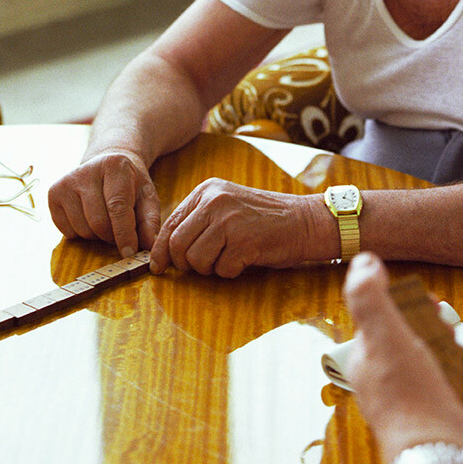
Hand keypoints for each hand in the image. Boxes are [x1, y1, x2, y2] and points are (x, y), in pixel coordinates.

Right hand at [48, 150, 159, 257]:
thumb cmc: (129, 183)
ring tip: (105, 221)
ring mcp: (66, 182)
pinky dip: (80, 234)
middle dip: (112, 237)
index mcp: (114, 165)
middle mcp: (86, 170)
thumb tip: (149, 246)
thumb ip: (150, 221)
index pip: (117, 206)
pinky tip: (88, 218)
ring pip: (82, 229)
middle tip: (120, 233)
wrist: (106, 162)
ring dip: (97, 236)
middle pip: (98, 222)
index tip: (130, 253)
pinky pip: (66, 231)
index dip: (124, 234)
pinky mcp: (53, 193)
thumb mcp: (147, 196)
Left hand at [149, 179, 319, 276]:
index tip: (157, 267)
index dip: (160, 249)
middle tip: (203, 266)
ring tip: (229, 258)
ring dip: (210, 269)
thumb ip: (198, 222)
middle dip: (186, 263)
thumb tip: (166, 251)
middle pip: (178, 244)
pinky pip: (222, 270)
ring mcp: (229, 219)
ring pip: (196, 259)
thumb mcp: (226, 208)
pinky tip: (246, 259)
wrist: (305, 221)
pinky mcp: (244, 240)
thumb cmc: (264, 220)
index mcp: (206, 191)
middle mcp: (214, 201)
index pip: (170, 223)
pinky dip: (232, 272)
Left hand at [344, 253, 462, 463]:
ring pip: (444, 356)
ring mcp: (420, 395)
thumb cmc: (411, 398)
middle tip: (445, 334)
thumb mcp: (384, 335)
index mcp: (368, 357)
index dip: (411, 305)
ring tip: (456, 364)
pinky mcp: (448, 410)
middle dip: (438, 330)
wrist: (444, 453)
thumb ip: (370, 296)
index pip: (388, 317)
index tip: (428, 301)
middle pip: (420, 335)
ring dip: (455, 355)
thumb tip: (364, 261)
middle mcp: (391, 376)